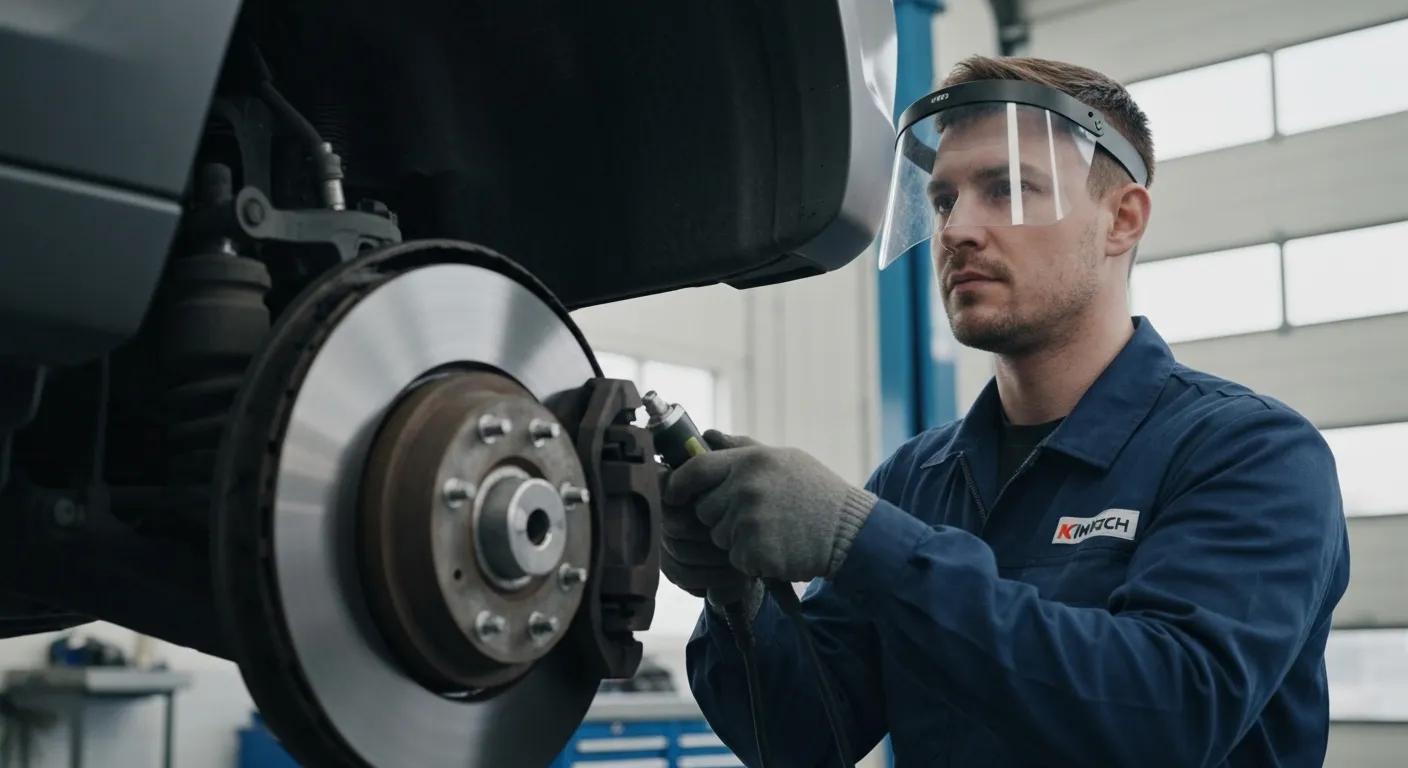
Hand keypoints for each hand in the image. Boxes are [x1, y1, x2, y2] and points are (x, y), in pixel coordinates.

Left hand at [664, 431, 877, 582]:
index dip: (678, 485)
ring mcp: (750, 521)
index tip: (675, 495)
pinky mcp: (755, 552)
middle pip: (704, 510)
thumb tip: (706, 434)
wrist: (850, 531)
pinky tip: (779, 548)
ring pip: (719, 537)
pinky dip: (752, 560)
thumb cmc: (816, 493)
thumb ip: (741, 448)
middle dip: (721, 517)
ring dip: (738, 540)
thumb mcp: (783, 458)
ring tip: (773, 530)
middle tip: (757, 516)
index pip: (694, 470)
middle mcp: (746, 487)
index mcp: (750, 461)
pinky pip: (736, 559)